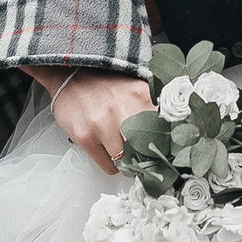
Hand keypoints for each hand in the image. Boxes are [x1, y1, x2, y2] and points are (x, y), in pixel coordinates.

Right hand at [24, 65, 152, 174]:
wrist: (69, 75)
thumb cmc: (103, 84)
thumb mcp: (134, 89)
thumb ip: (152, 108)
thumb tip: (172, 132)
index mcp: (140, 95)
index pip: (164, 132)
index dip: (163, 144)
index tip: (162, 150)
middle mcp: (123, 109)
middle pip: (147, 150)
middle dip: (146, 157)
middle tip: (143, 156)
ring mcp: (103, 124)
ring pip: (128, 162)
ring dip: (127, 162)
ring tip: (122, 150)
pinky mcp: (86, 137)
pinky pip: (109, 167)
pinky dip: (111, 164)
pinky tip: (108, 151)